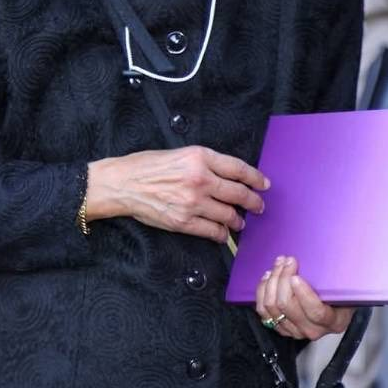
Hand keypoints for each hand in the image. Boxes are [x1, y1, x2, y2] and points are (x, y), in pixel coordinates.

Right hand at [87, 146, 267, 243]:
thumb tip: (229, 176)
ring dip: (238, 220)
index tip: (264, 184)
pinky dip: (221, 234)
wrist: (123, 183)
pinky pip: (212, 231)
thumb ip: (206, 163)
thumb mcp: (181, 153)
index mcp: (200, 158)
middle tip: (259, 206)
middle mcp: (200, 179)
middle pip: (238, 193)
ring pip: (228, 214)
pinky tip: (223, 232)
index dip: (256, 178)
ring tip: (240, 222)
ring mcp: (193, 202)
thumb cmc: (148, 166)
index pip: (239, 169)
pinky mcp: (184, 222)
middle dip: (253, 202)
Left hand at [254, 256, 353, 340]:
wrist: (333, 306)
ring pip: (273, 308)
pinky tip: (268, 278)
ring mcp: (295, 331)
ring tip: (278, 265)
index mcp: (334, 321)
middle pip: (288, 306)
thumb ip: (338, 278)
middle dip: (283, 278)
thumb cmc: (340, 293)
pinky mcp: (281, 328)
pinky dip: (263, 292)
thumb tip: (330, 258)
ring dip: (272, 282)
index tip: (296, 276)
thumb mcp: (346, 286)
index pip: (316, 311)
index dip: (303, 293)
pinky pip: (264, 313)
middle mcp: (314, 330)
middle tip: (287, 261)